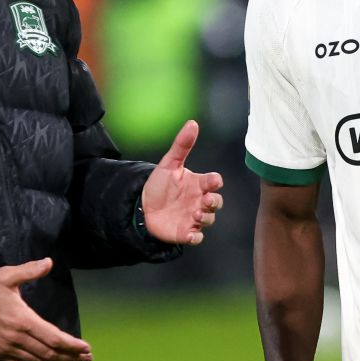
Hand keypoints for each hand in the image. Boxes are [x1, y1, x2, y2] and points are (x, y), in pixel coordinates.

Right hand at [0, 258, 92, 360]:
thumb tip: (49, 262)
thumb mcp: (6, 276)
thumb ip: (29, 270)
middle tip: (87, 358)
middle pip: (49, 353)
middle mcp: (17, 339)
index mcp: (23, 320)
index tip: (86, 347)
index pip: (54, 338)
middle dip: (70, 356)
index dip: (72, 345)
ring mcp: (7, 349)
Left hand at [141, 119, 223, 245]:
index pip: (213, 182)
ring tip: (196, 214)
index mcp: (198, 184)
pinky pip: (196, 237)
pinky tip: (191, 234)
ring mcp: (194, 218)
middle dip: (214, 201)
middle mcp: (199, 201)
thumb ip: (182, 145)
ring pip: (208, 220)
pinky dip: (195, 237)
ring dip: (205, 218)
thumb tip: (192, 123)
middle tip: (206, 199)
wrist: (143, 207)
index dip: (215, 182)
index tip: (213, 181)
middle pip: (216, 202)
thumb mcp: (169, 164)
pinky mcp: (185, 232)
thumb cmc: (160, 185)